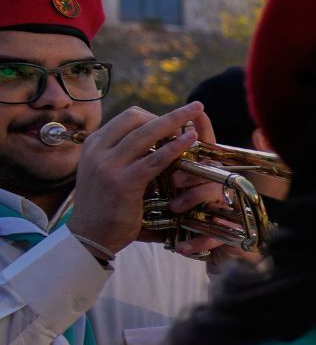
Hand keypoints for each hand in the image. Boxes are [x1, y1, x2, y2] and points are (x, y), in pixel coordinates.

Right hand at [66, 103, 212, 255]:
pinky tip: (191, 139)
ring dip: (176, 120)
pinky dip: (175, 146)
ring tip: (197, 112)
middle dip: (169, 113)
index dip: (154, 115)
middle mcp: (98, 150)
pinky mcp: (123, 182)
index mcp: (94, 145)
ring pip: (147, 133)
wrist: (89, 236)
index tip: (174, 121)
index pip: (127, 118)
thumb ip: (121, 154)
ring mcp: (108, 165)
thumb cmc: (104, 206)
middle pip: (137, 118)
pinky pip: (154, 159)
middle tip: (194, 108)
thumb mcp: (104, 172)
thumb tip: (153, 139)